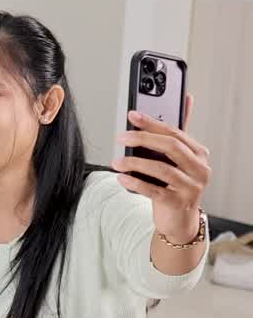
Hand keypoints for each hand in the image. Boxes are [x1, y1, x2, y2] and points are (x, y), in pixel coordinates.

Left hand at [112, 96, 210, 243]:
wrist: (178, 219)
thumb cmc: (175, 185)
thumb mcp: (178, 159)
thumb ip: (177, 133)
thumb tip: (186, 98)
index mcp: (199, 153)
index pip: (175, 132)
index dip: (151, 123)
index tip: (131, 116)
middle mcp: (200, 169)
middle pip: (171, 147)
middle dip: (143, 139)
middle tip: (121, 138)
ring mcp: (192, 187)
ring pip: (162, 169)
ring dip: (135, 163)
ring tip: (116, 162)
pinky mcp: (179, 203)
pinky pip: (155, 191)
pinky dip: (136, 183)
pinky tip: (121, 178)